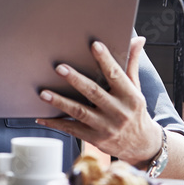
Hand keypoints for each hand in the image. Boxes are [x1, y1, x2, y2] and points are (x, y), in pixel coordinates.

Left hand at [36, 37, 161, 166]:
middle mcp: (119, 112)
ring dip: (60, 102)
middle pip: (94, 92)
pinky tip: (41, 117)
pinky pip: (72, 129)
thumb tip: (138, 39)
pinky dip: (56, 123)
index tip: (94, 45)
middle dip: (75, 80)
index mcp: (130, 96)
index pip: (116, 75)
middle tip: (59, 68)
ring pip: (80, 112)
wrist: (142, 145)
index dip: (105, 60)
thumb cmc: (134, 110)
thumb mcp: (136, 88)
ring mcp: (106, 127)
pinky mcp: (95, 139)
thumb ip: (131, 64)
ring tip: (43, 93)